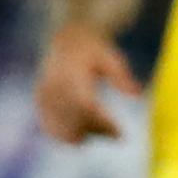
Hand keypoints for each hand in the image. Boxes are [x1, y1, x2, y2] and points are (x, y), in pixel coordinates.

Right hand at [34, 25, 140, 144]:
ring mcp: (43, 96)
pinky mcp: (39, 103)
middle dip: (97, 131)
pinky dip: (68, 136)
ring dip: (84, 135)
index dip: (102, 123)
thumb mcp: (112, 59)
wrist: (67, 41)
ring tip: (102, 127)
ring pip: (62, 129)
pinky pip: (51, 129)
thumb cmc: (95, 51)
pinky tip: (85, 132)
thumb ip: (122, 77)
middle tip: (116, 133)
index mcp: (71, 74)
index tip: (121, 134)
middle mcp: (53, 86)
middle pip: (75, 121)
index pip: (86, 106)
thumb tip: (137, 94)